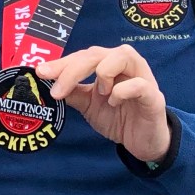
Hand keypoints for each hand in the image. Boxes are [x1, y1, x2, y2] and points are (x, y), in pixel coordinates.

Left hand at [36, 45, 170, 162]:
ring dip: (103, 73)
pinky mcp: (153, 95)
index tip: (40, 73)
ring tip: (100, 94)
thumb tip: (47, 83)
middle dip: (72, 70)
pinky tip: (114, 102)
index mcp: (108, 63)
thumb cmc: (118, 117)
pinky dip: (121, 91)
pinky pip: (138, 84)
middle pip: (96, 54)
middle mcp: (125, 64)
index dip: (61, 63)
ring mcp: (141, 76)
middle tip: (57, 91)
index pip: (82, 56)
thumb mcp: (88, 105)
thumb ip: (72, 93)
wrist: (142, 141)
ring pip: (121, 56)